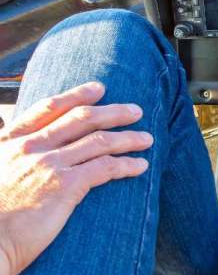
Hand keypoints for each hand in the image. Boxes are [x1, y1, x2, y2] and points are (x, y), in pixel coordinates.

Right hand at [0, 82, 152, 274]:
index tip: (99, 89)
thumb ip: (12, 157)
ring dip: (128, 138)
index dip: (77, 95)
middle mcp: (30, 147)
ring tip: (146, 138)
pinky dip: (127, 165)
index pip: (49, 107)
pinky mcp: (65, 185)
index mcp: (10, 141)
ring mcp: (48, 164)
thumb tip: (24, 148)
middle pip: (81, 118)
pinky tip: (141, 166)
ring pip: (100, 140)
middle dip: (113, 112)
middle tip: (135, 110)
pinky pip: (106, 167)